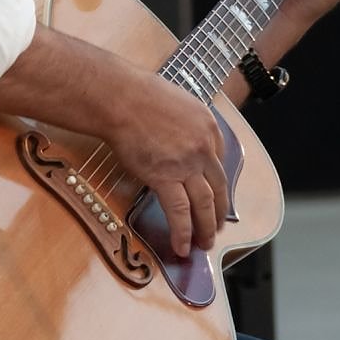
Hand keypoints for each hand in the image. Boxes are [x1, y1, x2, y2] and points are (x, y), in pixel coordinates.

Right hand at [105, 65, 228, 259]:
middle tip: (217, 228)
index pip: (220, 162)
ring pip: (204, 203)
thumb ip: (187, 124)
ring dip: (206, 227)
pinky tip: (183, 246)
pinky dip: (183, 232)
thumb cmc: (139, 94)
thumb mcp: (177, 101)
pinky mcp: (165, 177)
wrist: (120, 98)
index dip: (217, 184)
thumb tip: (179, 141)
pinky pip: (179, 211)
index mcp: (209, 126)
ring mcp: (187, 164)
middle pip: (218, 187)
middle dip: (218, 212)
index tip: (214, 195)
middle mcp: (204, 147)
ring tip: (205, 243)